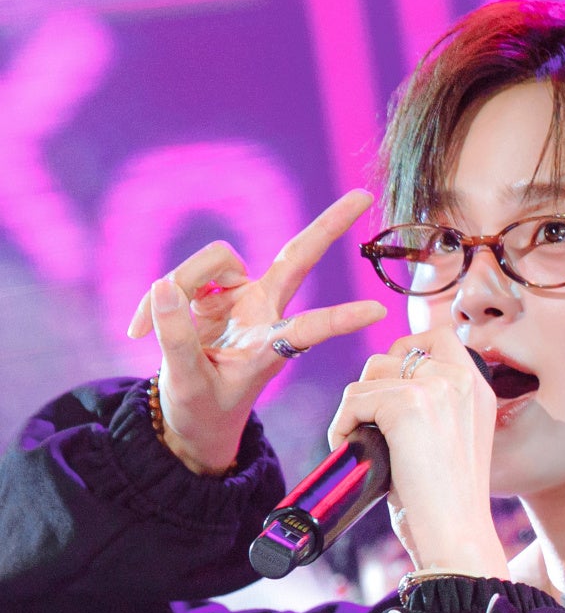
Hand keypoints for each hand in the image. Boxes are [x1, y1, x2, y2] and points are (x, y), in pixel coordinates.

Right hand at [127, 190, 385, 474]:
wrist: (190, 416)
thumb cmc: (202, 407)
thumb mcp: (187, 383)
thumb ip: (175, 337)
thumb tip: (162, 285)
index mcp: (272, 346)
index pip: (310, 328)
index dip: (340, 319)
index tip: (379, 311)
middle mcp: (264, 311)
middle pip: (298, 256)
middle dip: (329, 225)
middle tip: (364, 196)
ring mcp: (239, 296)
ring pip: (212, 260)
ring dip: (178, 285)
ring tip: (145, 331)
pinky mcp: (212, 292)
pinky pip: (179, 276)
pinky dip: (153, 301)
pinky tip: (137, 329)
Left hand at [328, 329, 507, 578]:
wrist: (456, 535)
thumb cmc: (448, 503)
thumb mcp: (454, 440)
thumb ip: (436, 407)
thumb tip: (386, 391)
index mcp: (479, 387)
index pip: (438, 336)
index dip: (406, 352)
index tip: (390, 389)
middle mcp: (462, 379)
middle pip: (395, 352)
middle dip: (372, 385)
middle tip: (369, 426)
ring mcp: (436, 388)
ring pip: (370, 374)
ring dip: (355, 407)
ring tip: (360, 442)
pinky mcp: (407, 404)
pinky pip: (354, 399)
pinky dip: (342, 425)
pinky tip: (352, 450)